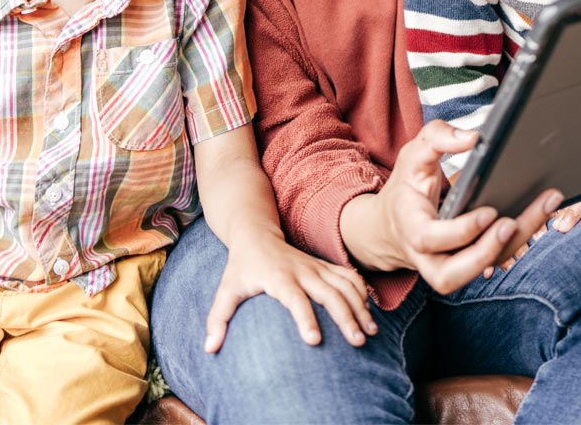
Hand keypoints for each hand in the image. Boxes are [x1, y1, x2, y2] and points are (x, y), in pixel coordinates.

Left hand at [204, 226, 375, 352]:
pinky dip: (362, 291)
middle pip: (329, 292)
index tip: (314, 340)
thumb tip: (209, 348)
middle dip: (346, 316)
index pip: (294, 298)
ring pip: (344, 284)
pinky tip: (370, 311)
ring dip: (360, 306)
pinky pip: (348, 276)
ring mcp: (315, 266)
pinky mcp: (323, 265)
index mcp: (278, 277)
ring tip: (371, 332)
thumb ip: (217, 318)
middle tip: (358, 342)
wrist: (256, 233)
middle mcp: (301, 270)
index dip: (304, 318)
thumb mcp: (226, 289)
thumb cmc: (241, 266)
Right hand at [341, 120, 561, 294]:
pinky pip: (494, 260)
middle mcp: (427, 256)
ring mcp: (448, 266)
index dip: (461, 230)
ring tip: (542, 209)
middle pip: (451, 274)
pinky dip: (518, 241)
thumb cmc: (407, 186)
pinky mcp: (470, 264)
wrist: (395, 222)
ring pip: (480, 271)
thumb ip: (437, 138)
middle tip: (511, 224)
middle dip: (485, 253)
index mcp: (410, 227)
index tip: (489, 211)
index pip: (430, 238)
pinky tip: (539, 213)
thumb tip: (473, 138)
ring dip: (513, 244)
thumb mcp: (412, 155)